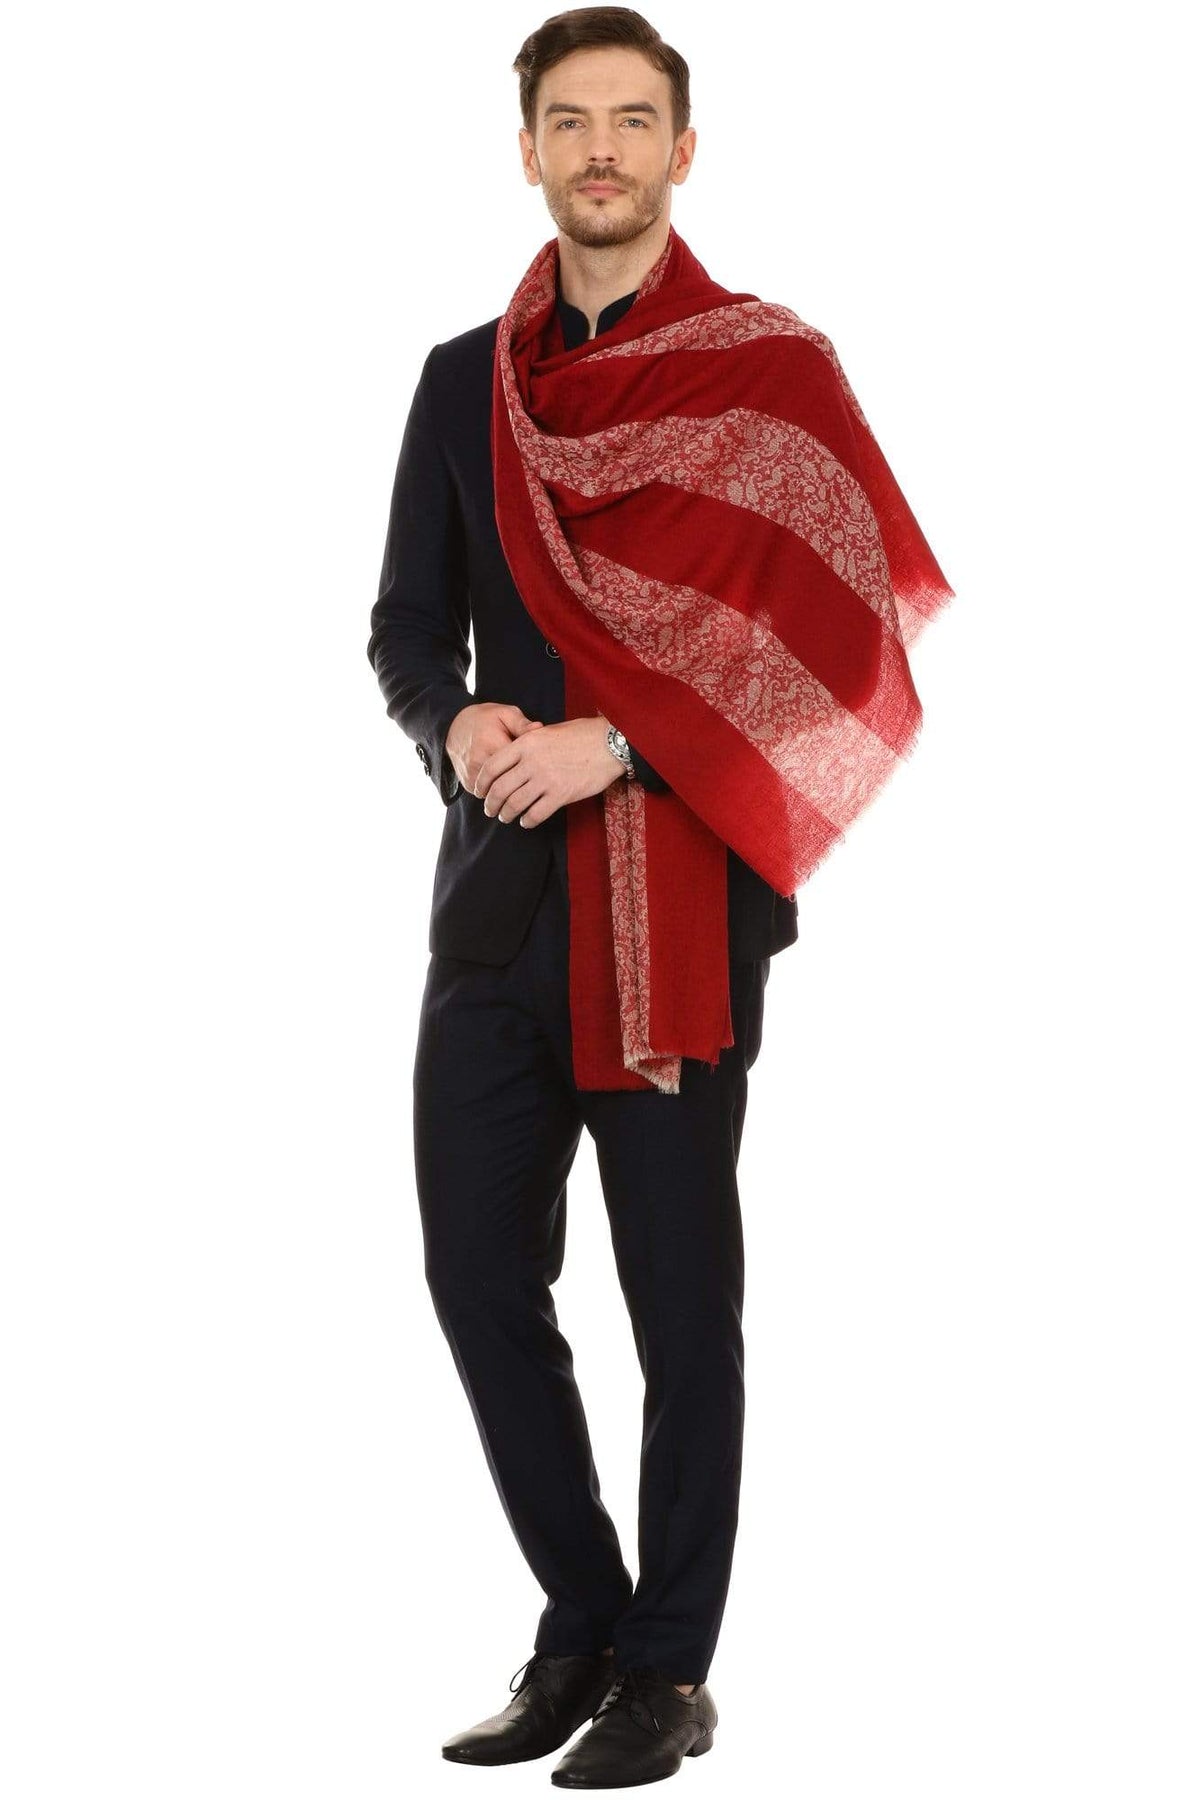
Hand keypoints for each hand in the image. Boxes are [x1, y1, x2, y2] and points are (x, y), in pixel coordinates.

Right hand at [445, 702, 543, 797]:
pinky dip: (498, 791)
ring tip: (519, 778)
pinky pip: (490, 795)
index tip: (540, 763)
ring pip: (500, 792)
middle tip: (534, 775)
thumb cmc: (485, 719)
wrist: (454, 728)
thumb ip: (522, 723)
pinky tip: (506, 781)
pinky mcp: (468, 784)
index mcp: (491, 742)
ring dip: (511, 788)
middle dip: (524, 780)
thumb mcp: (505, 713)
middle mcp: (479, 762)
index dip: (533, 766)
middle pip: (510, 782)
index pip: (519, 764)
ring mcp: (472, 775)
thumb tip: (540, 729)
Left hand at [471, 713, 626, 827]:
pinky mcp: (561, 795)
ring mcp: (546, 779)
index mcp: (525, 743)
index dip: (481, 783)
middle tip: (490, 810)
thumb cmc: (581, 734)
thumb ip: (528, 743)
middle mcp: (531, 762)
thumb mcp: (548, 731)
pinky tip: (526, 821)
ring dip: (507, 814)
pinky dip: (528, 820)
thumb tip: (515, 757)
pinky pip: (536, 814)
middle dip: (491, 804)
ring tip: (506, 817)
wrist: (609, 743)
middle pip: (500, 789)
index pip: (492, 766)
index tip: (480, 791)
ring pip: (515, 804)